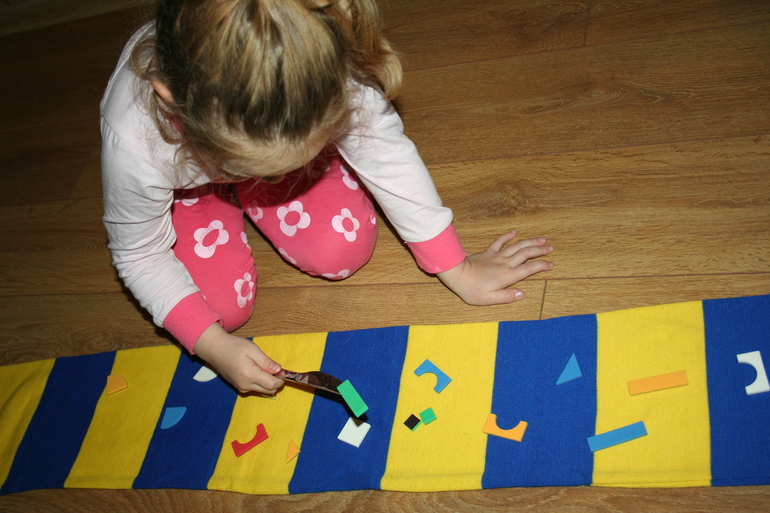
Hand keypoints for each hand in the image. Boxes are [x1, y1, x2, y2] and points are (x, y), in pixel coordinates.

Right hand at [193, 323, 284, 393]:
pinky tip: (255, 370)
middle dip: (276, 381)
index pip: (272, 384)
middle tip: (273, 367)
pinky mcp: (239, 387)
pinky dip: (260, 382)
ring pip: (263, 390)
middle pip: (270, 390)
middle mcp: (245, 385)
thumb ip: (266, 362)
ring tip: (262, 366)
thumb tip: (279, 370)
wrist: (215, 350)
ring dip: (268, 381)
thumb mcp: (252, 350)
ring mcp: (241, 388)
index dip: (281, 378)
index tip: (281, 369)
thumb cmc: (234, 347)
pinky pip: (255, 388)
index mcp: (249, 375)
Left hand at [437, 231, 553, 305]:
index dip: (542, 266)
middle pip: (527, 254)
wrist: (457, 275)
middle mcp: (505, 264)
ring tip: (542, 240)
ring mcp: (497, 256)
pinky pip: (500, 241)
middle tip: (551, 248)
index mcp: (507, 276)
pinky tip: (515, 232)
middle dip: (540, 250)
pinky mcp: (488, 252)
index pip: (529, 269)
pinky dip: (508, 236)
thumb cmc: (471, 290)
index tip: (551, 264)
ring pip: (517, 246)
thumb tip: (522, 294)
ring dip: (530, 242)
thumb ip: (507, 297)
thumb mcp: (489, 299)